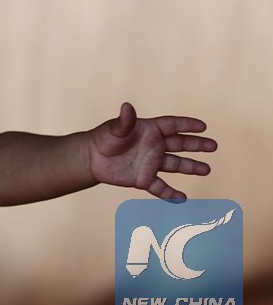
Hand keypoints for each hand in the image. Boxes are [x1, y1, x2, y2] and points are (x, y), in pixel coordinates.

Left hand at [88, 102, 216, 200]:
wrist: (91, 158)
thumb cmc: (103, 138)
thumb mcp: (114, 130)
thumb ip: (124, 121)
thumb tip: (127, 106)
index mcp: (150, 130)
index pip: (172, 125)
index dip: (187, 125)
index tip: (203, 126)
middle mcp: (154, 146)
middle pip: (180, 144)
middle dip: (197, 145)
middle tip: (213, 146)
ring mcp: (151, 163)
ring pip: (175, 165)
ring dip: (191, 167)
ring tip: (206, 169)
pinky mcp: (144, 179)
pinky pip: (161, 187)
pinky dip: (170, 194)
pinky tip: (182, 199)